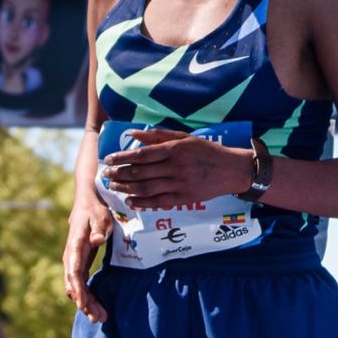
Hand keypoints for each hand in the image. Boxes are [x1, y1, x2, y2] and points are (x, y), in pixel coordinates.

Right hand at [64, 194, 111, 322]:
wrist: (86, 206)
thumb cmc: (95, 211)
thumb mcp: (101, 217)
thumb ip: (99, 229)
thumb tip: (97, 241)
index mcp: (75, 246)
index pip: (74, 271)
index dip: (79, 290)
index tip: (84, 305)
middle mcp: (70, 257)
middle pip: (74, 285)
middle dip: (85, 303)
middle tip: (99, 318)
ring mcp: (72, 262)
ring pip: (75, 288)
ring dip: (86, 304)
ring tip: (100, 318)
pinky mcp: (78, 265)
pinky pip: (79, 285)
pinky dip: (86, 297)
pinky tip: (95, 308)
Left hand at [99, 129, 250, 207]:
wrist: (231, 170)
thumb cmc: (207, 151)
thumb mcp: (185, 137)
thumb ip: (158, 136)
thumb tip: (133, 134)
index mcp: (175, 150)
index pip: (142, 154)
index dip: (123, 157)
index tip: (109, 159)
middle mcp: (176, 167)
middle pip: (141, 172)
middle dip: (119, 174)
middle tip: (106, 174)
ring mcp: (180, 185)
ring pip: (146, 188)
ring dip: (126, 188)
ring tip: (113, 187)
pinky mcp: (184, 199)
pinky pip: (158, 202)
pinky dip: (142, 202)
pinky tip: (130, 201)